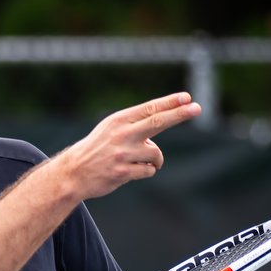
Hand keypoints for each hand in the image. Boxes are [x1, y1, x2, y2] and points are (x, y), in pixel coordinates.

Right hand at [53, 92, 200, 199]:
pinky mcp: (122, 172)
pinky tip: (129, 171)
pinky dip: (145, 171)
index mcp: (118, 121)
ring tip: (138, 161)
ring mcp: (121, 154)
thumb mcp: (111, 129)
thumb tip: (166, 122)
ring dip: (154, 160)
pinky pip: (148, 171)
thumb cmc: (97, 148)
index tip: (187, 97)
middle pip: (157, 122)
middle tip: (197, 108)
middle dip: (179, 114)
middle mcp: (121, 135)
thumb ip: (136, 124)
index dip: (170, 103)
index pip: (149, 109)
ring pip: (156, 154)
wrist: (73, 173)